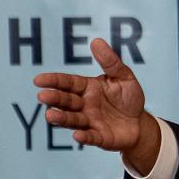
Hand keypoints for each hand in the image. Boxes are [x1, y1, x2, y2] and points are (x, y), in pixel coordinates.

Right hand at [34, 38, 159, 173]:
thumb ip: (110, 62)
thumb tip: (96, 41)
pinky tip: (77, 135)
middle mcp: (84, 105)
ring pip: (73, 120)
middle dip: (55, 98)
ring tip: (50, 115)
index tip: (38, 79)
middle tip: (43, 96)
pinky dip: (84, 137)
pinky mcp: (99, 137)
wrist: (140, 123)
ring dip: (62, 118)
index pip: (68, 83)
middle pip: (66, 101)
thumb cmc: (129, 98)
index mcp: (87, 88)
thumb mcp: (124, 77)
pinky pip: (91, 137)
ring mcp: (90, 122)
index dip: (54, 81)